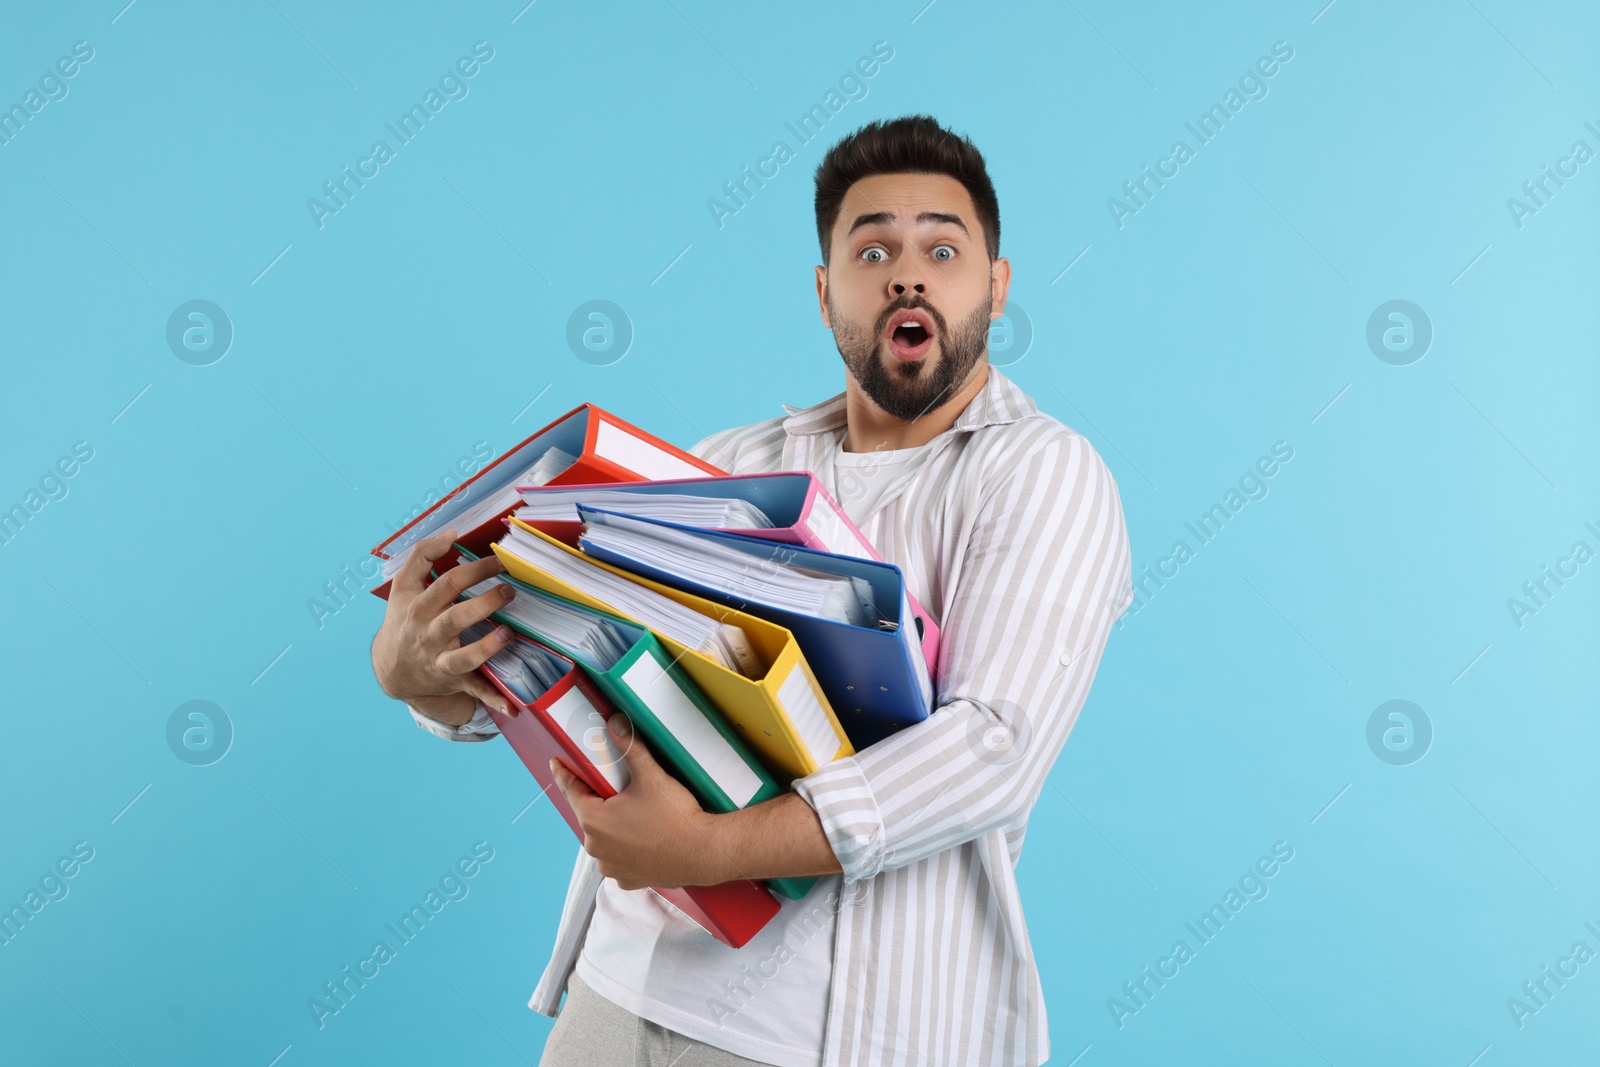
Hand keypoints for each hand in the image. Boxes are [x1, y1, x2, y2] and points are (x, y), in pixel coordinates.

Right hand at [370, 528, 518, 721]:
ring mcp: (440, 660)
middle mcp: (428, 635)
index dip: (474, 570)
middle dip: (484, 604)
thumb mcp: (404, 586)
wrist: (391, 668)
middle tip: (510, 591)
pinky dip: (492, 700)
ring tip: (508, 634)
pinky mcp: (452, 680)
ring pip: (464, 657)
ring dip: (487, 648)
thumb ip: (423, 554)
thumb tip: (452, 533)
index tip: (499, 560)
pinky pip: (473, 691)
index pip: (447, 584)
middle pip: (455, 618)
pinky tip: (512, 706)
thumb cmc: (404, 619)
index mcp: (419, 608)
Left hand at [549, 715, 731, 889]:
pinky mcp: (627, 879)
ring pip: (603, 837)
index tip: (557, 764)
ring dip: (612, 825)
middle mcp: (596, 846)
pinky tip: (642, 837)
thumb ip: (629, 747)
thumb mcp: (650, 776)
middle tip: (617, 787)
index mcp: (594, 820)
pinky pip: (618, 858)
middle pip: (589, 813)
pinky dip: (625, 847)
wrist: (703, 853)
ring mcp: (610, 866)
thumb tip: (615, 724)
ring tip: (635, 814)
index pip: (570, 790)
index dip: (564, 773)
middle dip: (599, 799)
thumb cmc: (676, 819)